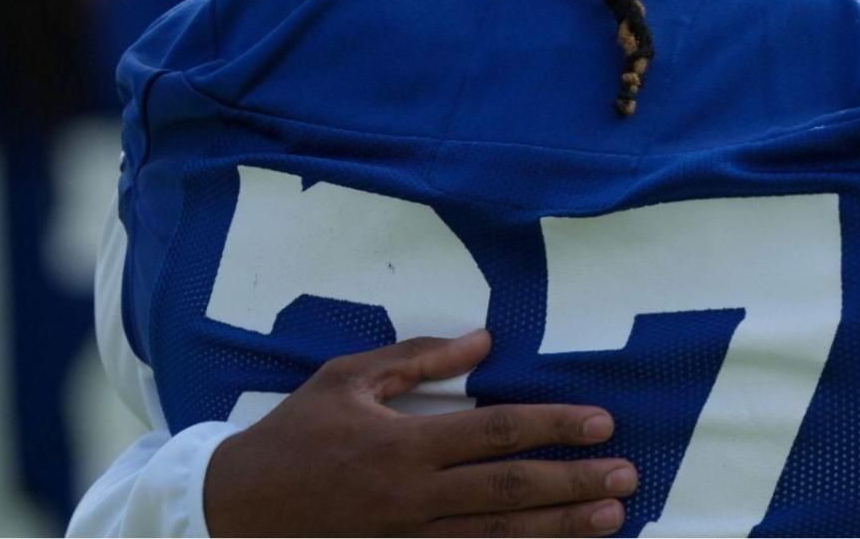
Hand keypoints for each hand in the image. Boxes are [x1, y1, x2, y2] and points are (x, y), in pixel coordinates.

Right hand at [204, 330, 635, 536]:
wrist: (232, 508)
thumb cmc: (293, 434)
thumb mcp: (347, 379)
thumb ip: (418, 358)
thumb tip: (484, 340)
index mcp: (403, 443)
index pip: (495, 431)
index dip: (553, 427)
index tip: (602, 423)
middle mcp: (413, 495)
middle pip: (509, 491)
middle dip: (572, 484)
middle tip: (627, 477)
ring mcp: (407, 537)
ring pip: (497, 538)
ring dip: (558, 529)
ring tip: (609, 519)